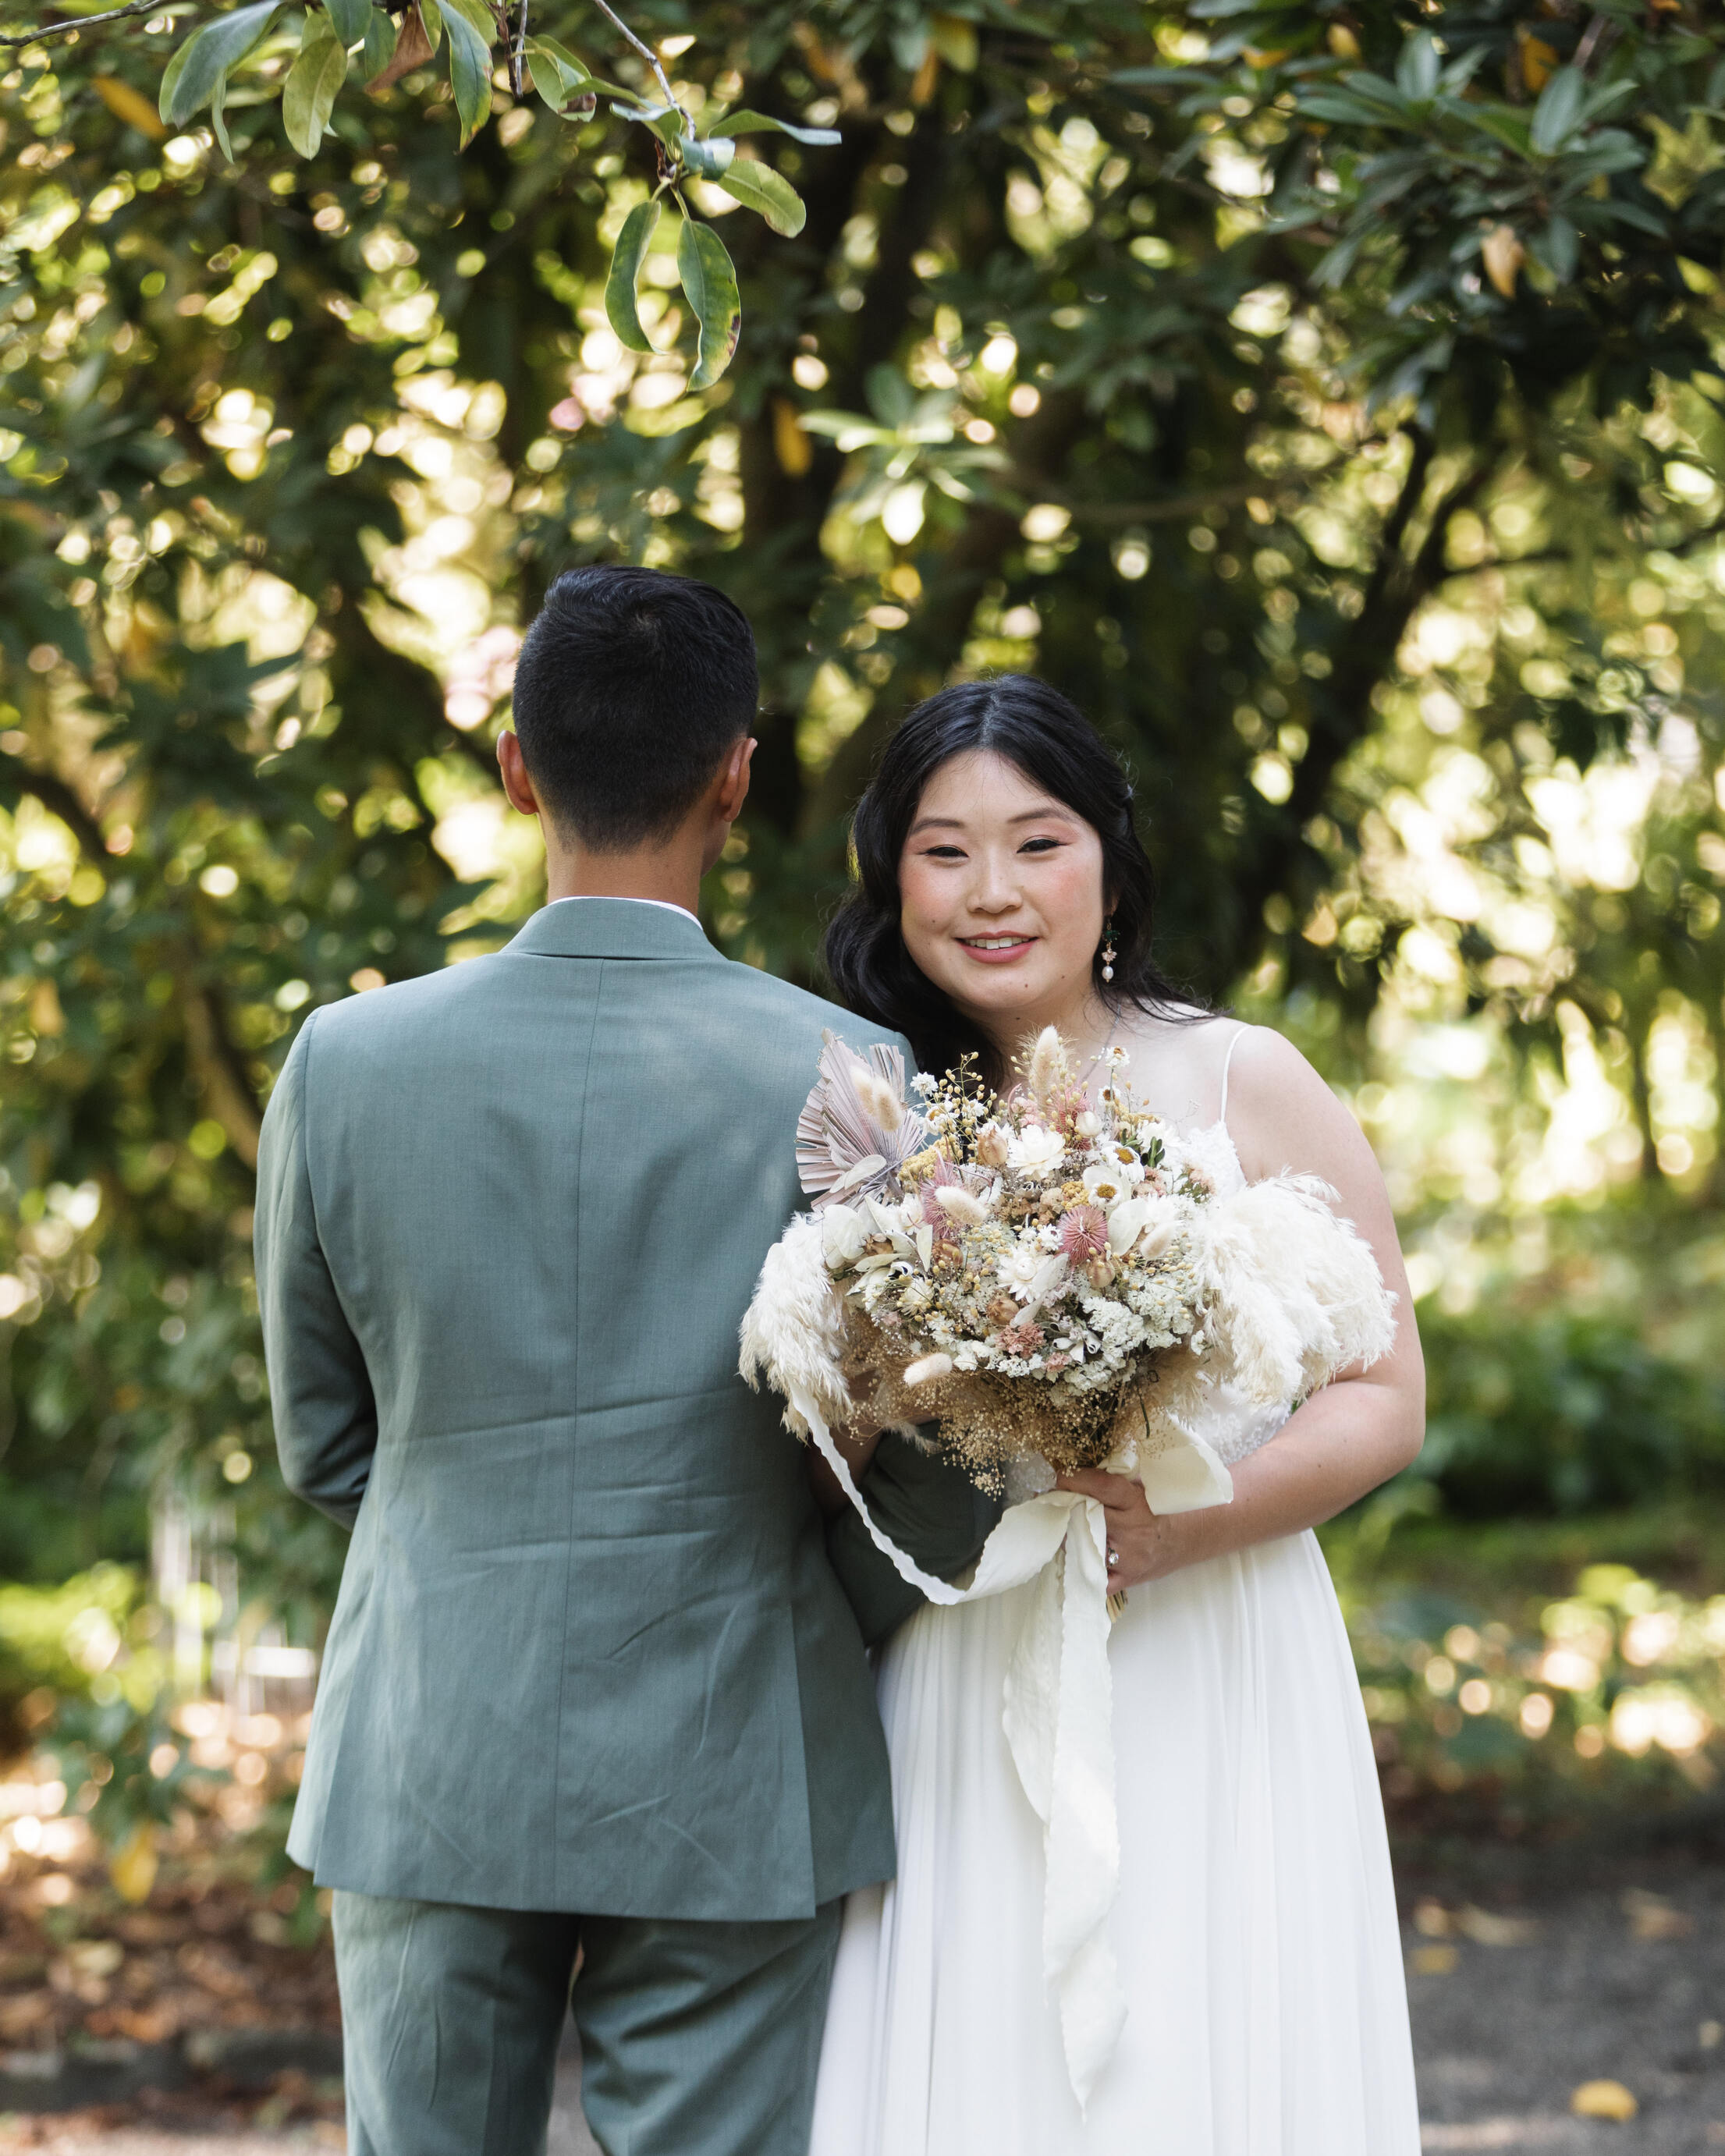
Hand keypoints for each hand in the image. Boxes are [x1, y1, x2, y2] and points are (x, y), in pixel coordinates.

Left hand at [1054, 1469, 1207, 1589]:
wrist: (1186, 1540)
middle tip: (1055, 1502)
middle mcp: (1132, 1531)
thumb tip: (1077, 1469)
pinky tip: (1075, 1555)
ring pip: (1085, 1546)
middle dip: (1067, 1508)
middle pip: (1087, 1516)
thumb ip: (1115, 1482)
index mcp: (1137, 1503)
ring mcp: (1128, 1558)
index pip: (1102, 1487)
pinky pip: (1095, 1577)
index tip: (1060, 1476)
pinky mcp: (1126, 1578)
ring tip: (1062, 1526)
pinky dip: (1082, 1567)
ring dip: (1070, 1535)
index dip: (1076, 1480)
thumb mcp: (1143, 1489)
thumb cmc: (1161, 1509)